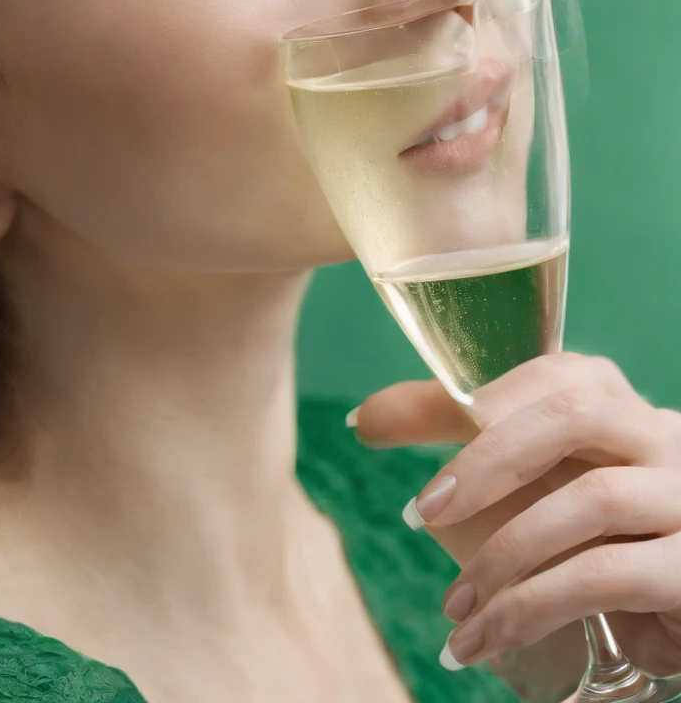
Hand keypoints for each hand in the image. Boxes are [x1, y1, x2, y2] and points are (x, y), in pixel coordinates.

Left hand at [352, 354, 680, 682]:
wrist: (666, 615)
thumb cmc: (587, 537)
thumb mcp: (521, 484)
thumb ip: (456, 439)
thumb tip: (363, 418)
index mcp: (617, 401)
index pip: (548, 373)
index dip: (471, 399)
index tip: (389, 430)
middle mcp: (660, 435)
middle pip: (570, 417)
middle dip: (485, 462)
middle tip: (420, 513)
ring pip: (589, 501)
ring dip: (503, 555)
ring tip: (452, 604)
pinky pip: (605, 576)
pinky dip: (531, 608)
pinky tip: (482, 639)